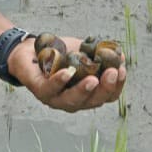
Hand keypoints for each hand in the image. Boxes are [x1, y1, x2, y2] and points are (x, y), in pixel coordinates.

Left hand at [9, 36, 126, 111]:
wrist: (30, 50)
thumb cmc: (59, 54)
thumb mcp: (83, 52)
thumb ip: (100, 55)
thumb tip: (121, 57)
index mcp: (87, 93)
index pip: (107, 96)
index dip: (116, 85)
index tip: (121, 70)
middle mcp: (73, 101)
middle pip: (93, 101)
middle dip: (104, 88)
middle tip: (111, 72)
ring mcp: (56, 99)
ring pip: (72, 100)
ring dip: (84, 90)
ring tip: (93, 79)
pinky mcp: (39, 91)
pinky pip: (51, 89)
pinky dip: (60, 81)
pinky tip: (68, 72)